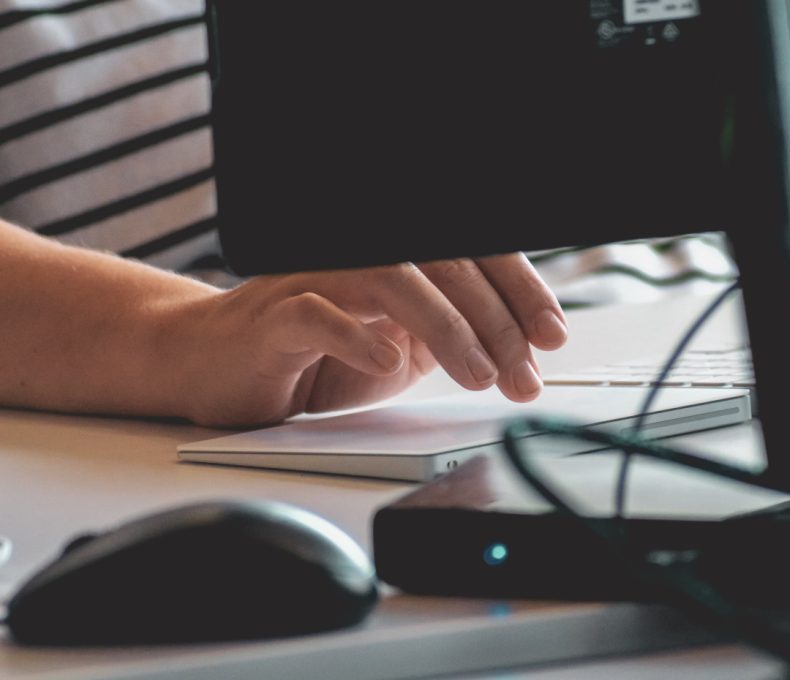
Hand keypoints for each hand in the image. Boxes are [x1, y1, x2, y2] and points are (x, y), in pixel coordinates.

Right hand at [168, 253, 567, 425]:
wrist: (219, 366)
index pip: (472, 256)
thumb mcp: (401, 348)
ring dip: (447, 328)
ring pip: (392, 279)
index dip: (519, 290)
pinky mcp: (274, 315)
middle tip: (525, 373)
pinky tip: (388, 362)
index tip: (552, 335)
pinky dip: (357, 336)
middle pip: (445, 264)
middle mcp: (361, 257)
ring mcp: (316, 279)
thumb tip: (522, 346)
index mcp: (399, 261)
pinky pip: (318, 314)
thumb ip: (450, 336)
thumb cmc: (313, 355)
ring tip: (479, 374)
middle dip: (496, 322)